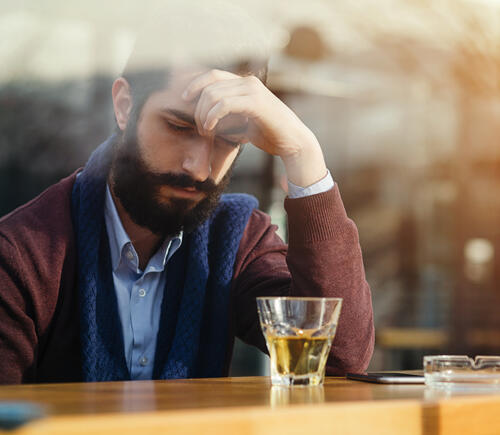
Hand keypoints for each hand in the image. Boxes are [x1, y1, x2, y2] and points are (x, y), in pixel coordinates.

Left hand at [182, 69, 327, 186]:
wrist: (293, 143)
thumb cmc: (269, 134)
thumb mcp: (244, 121)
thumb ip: (228, 113)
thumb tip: (207, 115)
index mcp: (245, 83)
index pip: (212, 76)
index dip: (195, 85)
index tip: (184, 100)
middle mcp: (248, 82)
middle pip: (210, 84)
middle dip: (198, 106)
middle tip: (199, 127)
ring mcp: (253, 90)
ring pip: (214, 94)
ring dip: (204, 114)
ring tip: (206, 131)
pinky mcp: (256, 103)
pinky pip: (224, 104)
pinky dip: (213, 116)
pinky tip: (211, 129)